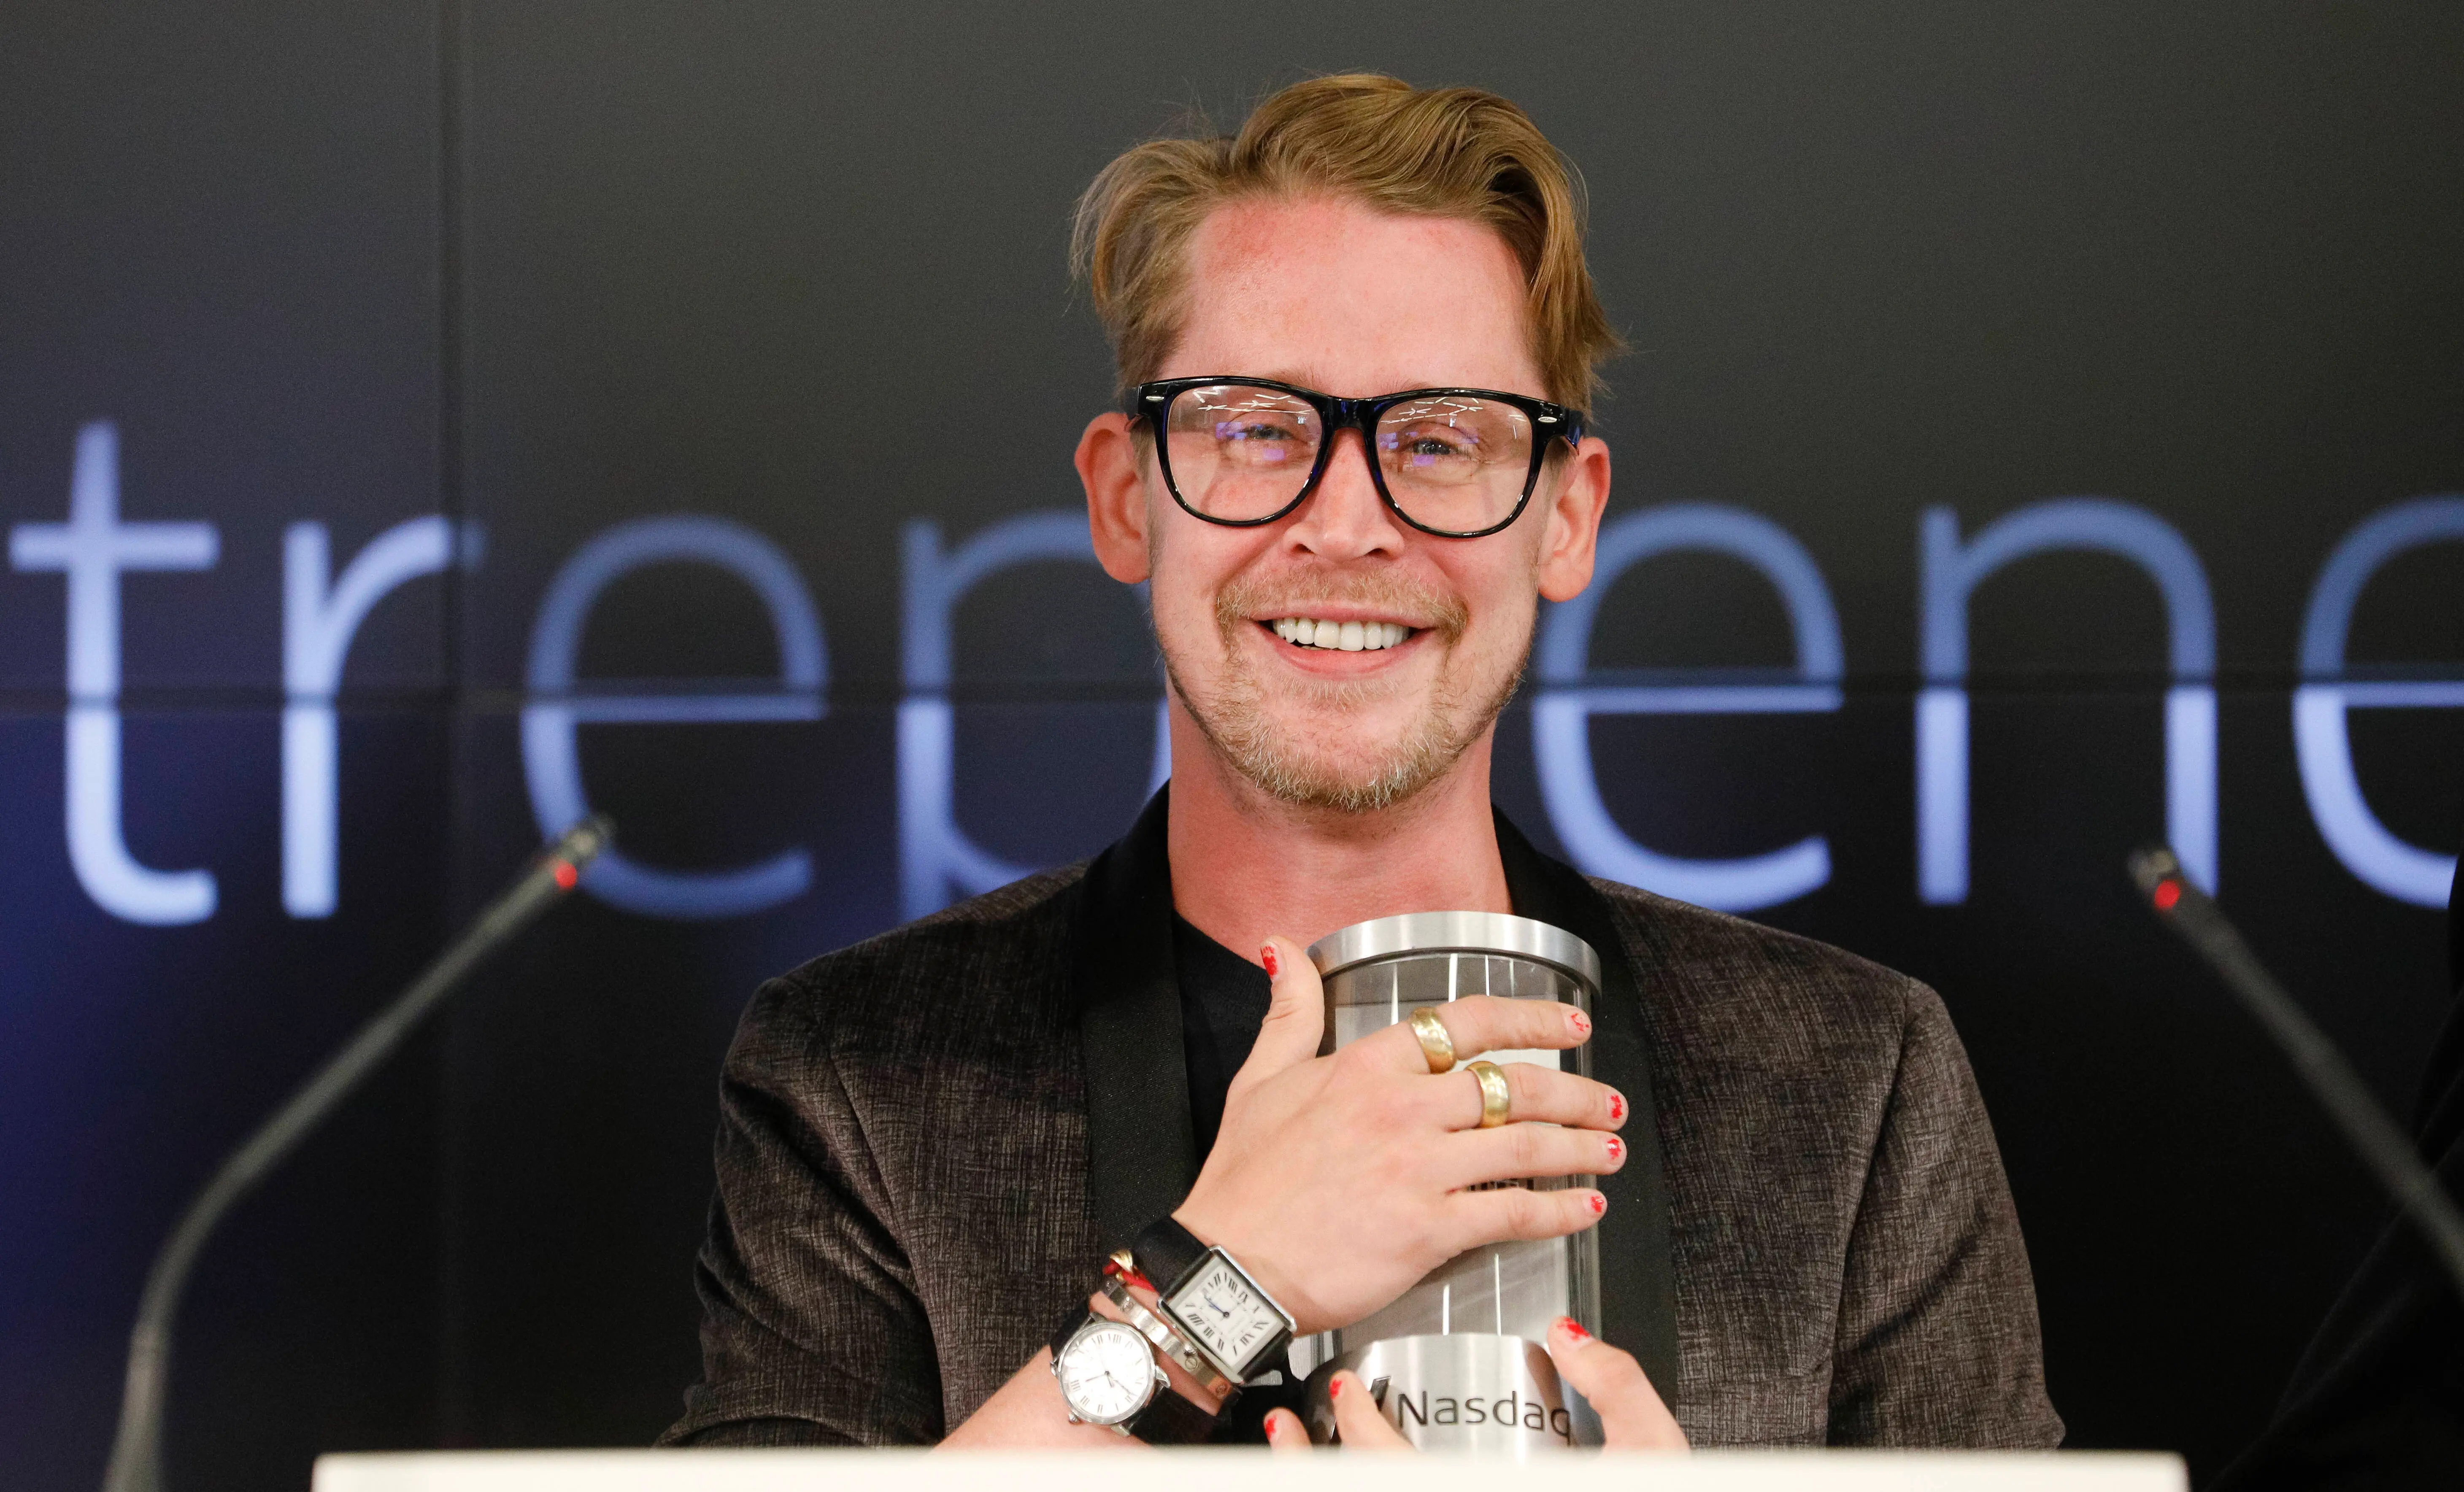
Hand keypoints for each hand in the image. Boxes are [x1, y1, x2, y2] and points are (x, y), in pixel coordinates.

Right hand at [1172, 936, 1627, 1335]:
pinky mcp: (1427, 1230)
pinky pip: (1513, 1213)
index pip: (1468, 1022)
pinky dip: (1560, 1211)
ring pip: (1526, 1147)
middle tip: (1607, 1102)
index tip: (1570, 1024)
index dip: (1532, 1019)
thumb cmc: (1244, 1180)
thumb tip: (1282, 947)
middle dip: (1577, 1093)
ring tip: (1611, 1150)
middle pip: (1515, 1085)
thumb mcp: (1258, 1079)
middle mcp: (1402, 1108)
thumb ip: (1289, 1011)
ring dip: (1582, 1148)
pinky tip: (1586, 1209)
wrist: (1230, 1266)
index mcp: (1367, 1065)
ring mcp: (1418, 1169)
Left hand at [1261, 1318, 1688, 1451]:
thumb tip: (1568, 1333)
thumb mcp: (1651, 1450)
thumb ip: (1616, 1388)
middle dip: (1307, 1461)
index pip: (1397, 1472)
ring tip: (1285, 1440)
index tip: (1348, 1392)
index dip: (1362, 1431)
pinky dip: (1333, 1481)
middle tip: (1291, 1417)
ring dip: (1309, 1476)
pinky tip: (1324, 1456)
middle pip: (1360, 1491)